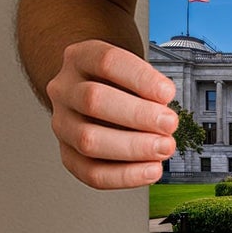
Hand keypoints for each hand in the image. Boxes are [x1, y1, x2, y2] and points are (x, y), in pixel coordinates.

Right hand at [46, 39, 178, 189]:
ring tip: (164, 147)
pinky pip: (90, 172)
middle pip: (93, 100)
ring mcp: (61, 122)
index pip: (107, 61)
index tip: (168, 92)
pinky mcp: (66, 153)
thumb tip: (163, 106)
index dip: (140, 78)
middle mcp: (64, 89)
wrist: (89, 88)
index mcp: (80, 57)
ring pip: (88, 139)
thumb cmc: (117, 78)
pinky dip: (124, 175)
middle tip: (170, 124)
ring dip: (133, 147)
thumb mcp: (130, 66)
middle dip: (138, 115)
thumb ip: (146, 83)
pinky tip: (150, 170)